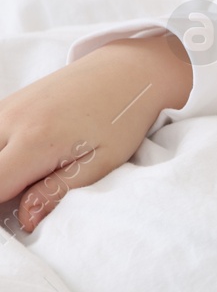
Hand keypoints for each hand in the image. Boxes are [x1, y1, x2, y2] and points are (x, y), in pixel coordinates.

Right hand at [0, 33, 191, 232]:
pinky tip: (26, 160)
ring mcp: (4, 108)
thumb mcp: (103, 162)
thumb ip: (58, 191)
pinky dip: (3, 154)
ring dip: (4, 172)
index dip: (0, 210)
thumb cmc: (122, 118)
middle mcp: (10, 120)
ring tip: (34, 177)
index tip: (15, 219)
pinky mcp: (6, 103)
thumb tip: (24, 220)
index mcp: (35, 141)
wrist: (128, 71)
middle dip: (3, 191)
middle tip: (32, 198)